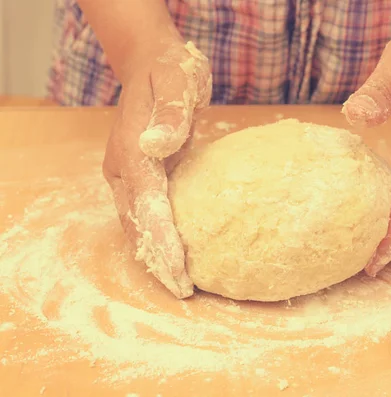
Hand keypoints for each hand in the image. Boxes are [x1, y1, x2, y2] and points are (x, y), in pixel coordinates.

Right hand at [102, 38, 211, 297]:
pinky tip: (175, 254)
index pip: (146, 204)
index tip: (178, 269)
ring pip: (137, 222)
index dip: (162, 238)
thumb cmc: (170, 71)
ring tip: (178, 283)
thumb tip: (158, 145)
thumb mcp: (177, 80)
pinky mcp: (141, 174)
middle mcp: (123, 168)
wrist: (153, 63)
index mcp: (131, 150)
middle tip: (182, 290)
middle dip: (158, 257)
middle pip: (136, 222)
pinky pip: (146, 212)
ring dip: (155, 252)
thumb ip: (170, 112)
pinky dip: (158, 236)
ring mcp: (128, 173)